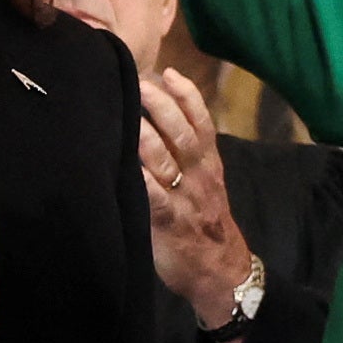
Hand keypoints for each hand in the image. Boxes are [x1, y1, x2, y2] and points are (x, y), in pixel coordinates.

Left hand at [138, 71, 252, 334]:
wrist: (221, 270)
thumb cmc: (205, 221)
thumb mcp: (206, 183)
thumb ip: (188, 154)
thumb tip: (159, 118)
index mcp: (209, 163)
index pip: (201, 121)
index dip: (186, 95)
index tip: (167, 72)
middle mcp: (198, 175)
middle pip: (180, 132)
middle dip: (159, 105)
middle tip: (137, 81)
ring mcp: (184, 198)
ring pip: (164, 158)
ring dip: (143, 133)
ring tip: (125, 111)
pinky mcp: (167, 222)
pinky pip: (153, 196)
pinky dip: (138, 178)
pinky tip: (121, 161)